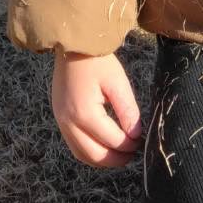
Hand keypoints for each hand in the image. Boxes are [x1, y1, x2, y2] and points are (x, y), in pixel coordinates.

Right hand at [51, 50, 141, 167]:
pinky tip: (103, 145)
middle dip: (116, 159)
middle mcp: (68, 122)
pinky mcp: (59, 117)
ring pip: (81, 155)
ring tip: (120, 153)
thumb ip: (128, 111)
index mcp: (85, 113)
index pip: (112, 140)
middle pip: (95, 155)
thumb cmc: (97, 60)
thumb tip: (136, 136)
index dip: (130, 145)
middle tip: (134, 154)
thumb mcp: (117, 82)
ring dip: (102, 159)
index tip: (143, 141)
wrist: (72, 43)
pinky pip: (74, 145)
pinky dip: (89, 151)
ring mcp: (60, 121)